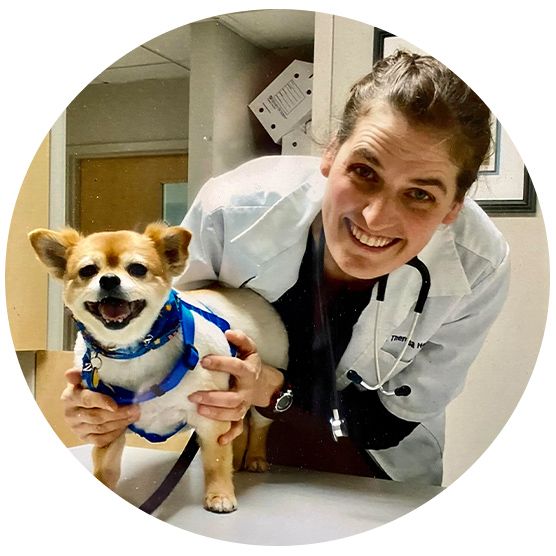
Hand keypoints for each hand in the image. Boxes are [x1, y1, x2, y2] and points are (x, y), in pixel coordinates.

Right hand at [61, 368, 139, 446]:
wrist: (82, 401)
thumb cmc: (87, 387)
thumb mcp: (85, 377)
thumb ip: (80, 374)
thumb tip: (70, 373)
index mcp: (70, 397)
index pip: (86, 400)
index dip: (101, 402)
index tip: (115, 405)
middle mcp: (70, 415)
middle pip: (96, 416)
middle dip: (118, 413)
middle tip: (135, 408)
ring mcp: (77, 428)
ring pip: (101, 428)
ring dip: (120, 422)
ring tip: (134, 415)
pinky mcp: (84, 438)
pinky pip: (101, 439)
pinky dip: (115, 433)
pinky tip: (125, 425)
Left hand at [188, 329, 282, 445]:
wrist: (265, 384)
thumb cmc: (250, 364)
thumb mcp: (249, 349)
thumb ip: (240, 340)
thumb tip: (228, 332)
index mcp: (248, 371)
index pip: (235, 367)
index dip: (221, 364)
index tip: (204, 361)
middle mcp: (246, 390)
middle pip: (232, 398)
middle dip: (213, 398)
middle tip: (194, 396)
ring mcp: (245, 404)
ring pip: (233, 413)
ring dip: (216, 414)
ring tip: (199, 410)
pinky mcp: (242, 415)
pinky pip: (238, 428)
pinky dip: (230, 435)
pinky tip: (219, 440)